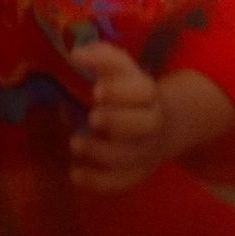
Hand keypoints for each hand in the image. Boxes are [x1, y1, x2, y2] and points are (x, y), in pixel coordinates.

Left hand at [68, 41, 168, 192]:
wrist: (158, 126)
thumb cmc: (128, 93)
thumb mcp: (120, 70)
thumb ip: (101, 57)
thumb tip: (77, 53)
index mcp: (148, 94)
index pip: (143, 91)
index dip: (122, 92)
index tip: (96, 90)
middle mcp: (152, 123)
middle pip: (145, 126)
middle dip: (117, 121)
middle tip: (93, 117)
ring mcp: (145, 151)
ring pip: (131, 157)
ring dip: (102, 152)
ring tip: (75, 143)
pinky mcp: (135, 173)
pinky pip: (121, 182)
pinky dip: (98, 182)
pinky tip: (75, 174)